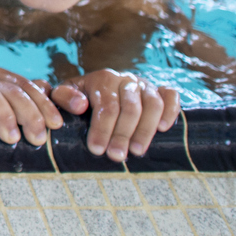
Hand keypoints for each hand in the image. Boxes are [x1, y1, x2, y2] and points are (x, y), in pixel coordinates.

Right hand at [0, 65, 62, 146]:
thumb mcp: (23, 117)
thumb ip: (46, 107)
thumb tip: (80, 104)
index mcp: (7, 78)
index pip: (30, 87)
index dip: (45, 105)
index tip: (56, 125)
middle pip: (13, 91)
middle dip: (28, 114)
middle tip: (37, 139)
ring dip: (4, 115)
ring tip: (12, 138)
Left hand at [52, 69, 179, 161]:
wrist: (100, 86)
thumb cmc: (81, 98)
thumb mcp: (65, 95)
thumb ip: (64, 97)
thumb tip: (80, 105)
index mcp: (103, 79)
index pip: (106, 105)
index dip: (102, 129)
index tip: (96, 149)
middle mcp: (126, 80)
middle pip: (130, 108)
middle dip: (122, 134)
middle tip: (116, 156)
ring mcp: (145, 85)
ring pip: (152, 104)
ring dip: (146, 129)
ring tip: (137, 151)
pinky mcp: (160, 90)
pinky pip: (171, 96)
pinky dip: (171, 111)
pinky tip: (164, 129)